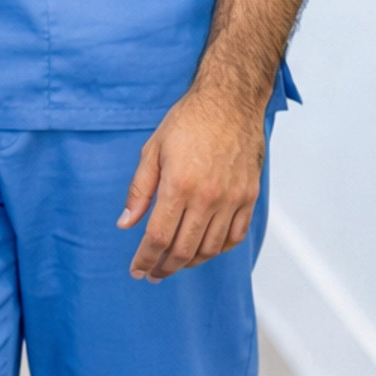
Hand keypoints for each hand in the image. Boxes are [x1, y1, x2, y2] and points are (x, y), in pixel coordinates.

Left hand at [118, 82, 265, 279]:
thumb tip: (126, 223)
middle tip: (152, 274)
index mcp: (179, 185)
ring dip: (190, 262)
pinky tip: (204, 249)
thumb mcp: (152, 150)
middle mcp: (208, 197)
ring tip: (174, 263)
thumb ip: (139, 190)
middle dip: (164, 267)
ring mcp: (232, 199)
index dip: (145, 259)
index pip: (158, 237)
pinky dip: (219, 249)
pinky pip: (235, 236)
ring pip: (211, 248)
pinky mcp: (249, 197)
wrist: (231, 102)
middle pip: (184, 249)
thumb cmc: (188, 121)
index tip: (137, 270)